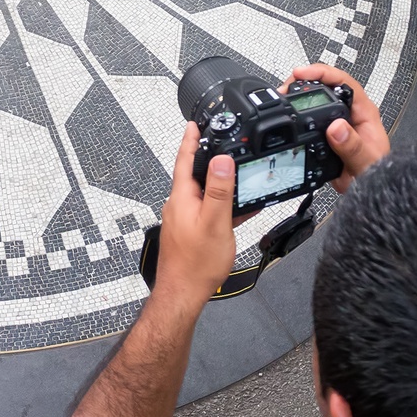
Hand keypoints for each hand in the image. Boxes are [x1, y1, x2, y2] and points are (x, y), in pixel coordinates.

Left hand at [155, 123, 235, 307]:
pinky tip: (236, 211)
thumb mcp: (214, 222)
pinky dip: (221, 206)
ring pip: (202, 193)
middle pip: (194, 174)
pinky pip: (207, 210)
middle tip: (222, 145)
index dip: (191, 139)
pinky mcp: (189, 232)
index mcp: (182, 197)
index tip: (194, 122)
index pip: (185, 159)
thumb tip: (221, 160)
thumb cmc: (195, 264)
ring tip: (237, 179)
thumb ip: (218, 190)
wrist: (183, 293)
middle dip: (208, 159)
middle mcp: (179, 205)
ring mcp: (183, 219)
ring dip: (218, 184)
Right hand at [287, 65, 388, 186]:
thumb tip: (336, 128)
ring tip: (281, 96)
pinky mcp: (325, 131)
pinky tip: (286, 112)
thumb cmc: (376, 174)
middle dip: (303, 81)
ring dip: (297, 95)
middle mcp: (349, 113)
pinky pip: (309, 115)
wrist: (369, 190)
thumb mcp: (366, 162)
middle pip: (325, 85)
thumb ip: (353, 147)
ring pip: (315, 98)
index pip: (344, 82)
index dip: (322, 73)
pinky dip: (296, 111)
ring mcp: (336, 121)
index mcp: (364, 112)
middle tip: (285, 87)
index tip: (302, 74)